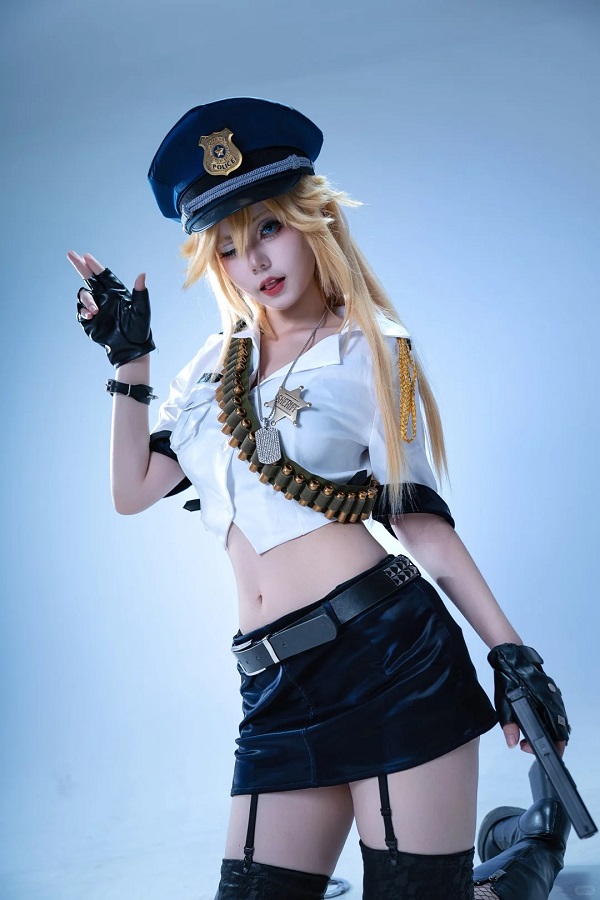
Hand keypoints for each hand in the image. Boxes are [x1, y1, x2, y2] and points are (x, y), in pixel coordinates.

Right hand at [67, 251, 154, 366]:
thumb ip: (141, 293)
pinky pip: (80, 310)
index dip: (94, 265)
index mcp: (116, 292)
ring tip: (95, 310)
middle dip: (79, 265)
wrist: (130, 348)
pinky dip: (83, 310)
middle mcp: (104, 297)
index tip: (86, 256)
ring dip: (87, 299)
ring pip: (83, 294)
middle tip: (70, 253)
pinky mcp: (89, 320)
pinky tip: (90, 315)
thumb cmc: (139, 329)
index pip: (103, 275)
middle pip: (88, 278)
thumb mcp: (142, 311)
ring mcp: (96, 308)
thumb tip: (142, 274)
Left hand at [488, 643, 568, 756]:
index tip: (530, 749)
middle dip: (546, 743)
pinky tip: (531, 722)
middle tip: (525, 744)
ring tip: (525, 735)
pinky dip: (545, 723)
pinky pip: (553, 714)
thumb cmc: (509, 679)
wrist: (512, 658)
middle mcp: (555, 704)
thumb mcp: (504, 703)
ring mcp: (555, 699)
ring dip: (546, 733)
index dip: (551, 748)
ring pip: (557, 724)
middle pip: (560, 733)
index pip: (559, 737)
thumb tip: (512, 743)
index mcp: (548, 707)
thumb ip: (509, 725)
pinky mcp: (550, 696)